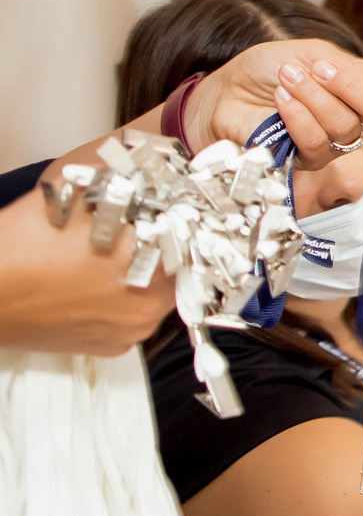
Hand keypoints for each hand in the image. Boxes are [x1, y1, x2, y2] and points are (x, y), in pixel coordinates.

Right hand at [0, 181, 173, 355]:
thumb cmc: (19, 251)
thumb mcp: (75, 197)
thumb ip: (121, 182)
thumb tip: (147, 168)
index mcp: (152, 270)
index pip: (190, 240)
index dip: (179, 219)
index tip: (170, 211)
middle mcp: (147, 310)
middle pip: (175, 268)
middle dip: (161, 245)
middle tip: (139, 229)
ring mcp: (128, 332)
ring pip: (154, 292)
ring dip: (143, 272)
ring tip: (112, 253)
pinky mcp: (109, 346)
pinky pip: (130, 315)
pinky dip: (122, 297)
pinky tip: (98, 279)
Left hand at [189, 41, 362, 163]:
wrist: (225, 91)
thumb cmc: (268, 69)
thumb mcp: (313, 53)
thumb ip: (350, 66)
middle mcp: (359, 118)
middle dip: (353, 88)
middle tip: (322, 69)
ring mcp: (335, 142)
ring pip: (348, 128)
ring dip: (316, 98)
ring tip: (288, 77)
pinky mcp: (307, 161)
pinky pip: (317, 144)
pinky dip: (299, 117)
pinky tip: (281, 100)